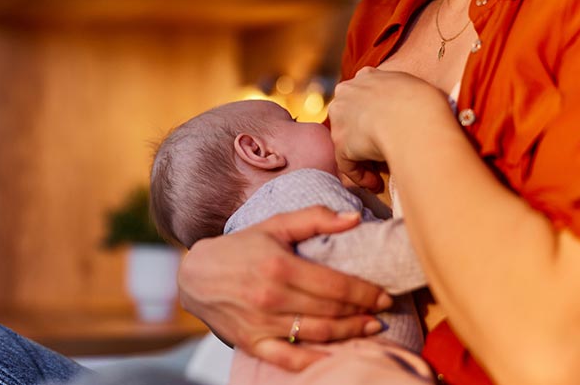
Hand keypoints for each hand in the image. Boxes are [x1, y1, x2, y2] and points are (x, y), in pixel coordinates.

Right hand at [178, 206, 393, 370]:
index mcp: (280, 266)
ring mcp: (262, 323)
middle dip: (362, 312)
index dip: (365, 292)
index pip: (336, 284)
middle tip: (382, 311)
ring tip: (369, 329)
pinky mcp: (252, 342)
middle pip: (331, 310)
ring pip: (317, 334)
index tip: (384, 294)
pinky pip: (289, 358)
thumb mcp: (274, 225)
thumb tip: (354, 218)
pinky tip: (336, 357)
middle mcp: (272, 297)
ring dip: (349, 334)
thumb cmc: (239, 248)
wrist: (195, 275)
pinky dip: (315, 361)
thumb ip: (314, 218)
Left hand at [329, 67, 449, 191]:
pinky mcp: (341, 143)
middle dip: (363, 139)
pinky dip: (360, 176)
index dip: (373, 117)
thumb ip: (402, 93)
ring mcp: (340, 119)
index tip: (386, 130)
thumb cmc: (424, 102)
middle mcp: (346, 94)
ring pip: (347, 143)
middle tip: (380, 155)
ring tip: (380, 176)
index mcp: (366, 77)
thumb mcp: (414, 86)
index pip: (363, 98)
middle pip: (351, 120)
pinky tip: (376, 183)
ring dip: (363, 161)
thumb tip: (407, 111)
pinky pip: (347, 164)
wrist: (414, 117)